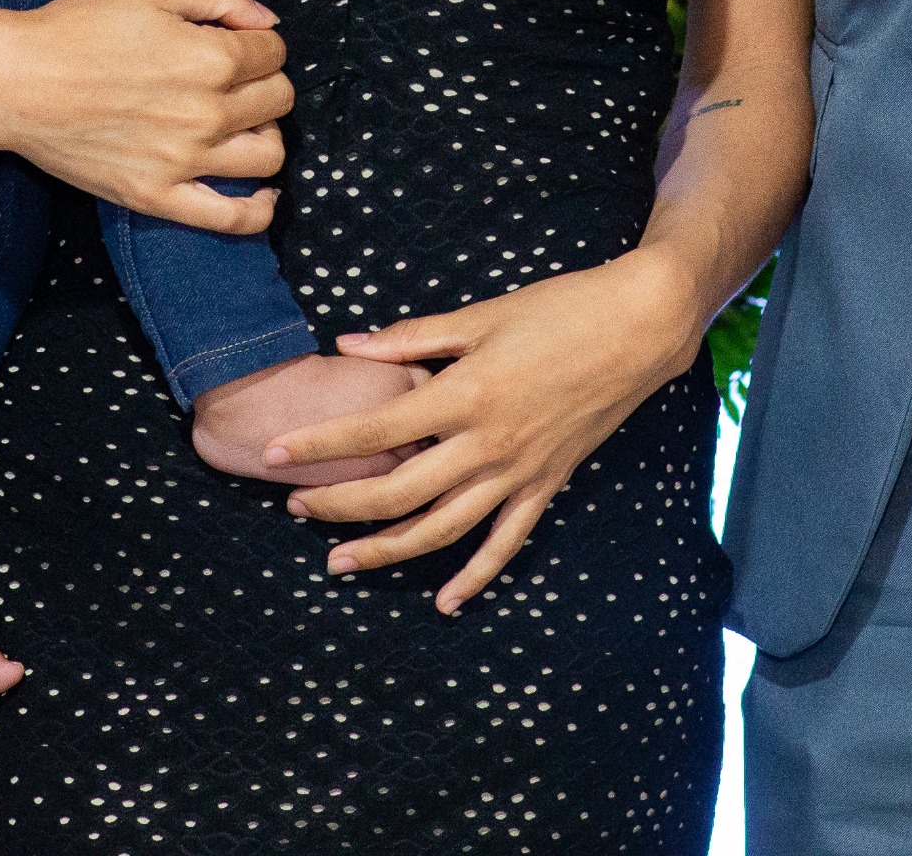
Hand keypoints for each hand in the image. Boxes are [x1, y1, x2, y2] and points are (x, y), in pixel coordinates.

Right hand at [0, 0, 292, 233]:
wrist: (14, 82)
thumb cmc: (78, 28)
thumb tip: (267, 21)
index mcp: (211, 58)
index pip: (273, 52)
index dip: (259, 42)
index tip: (235, 41)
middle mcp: (207, 113)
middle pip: (278, 101)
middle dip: (266, 82)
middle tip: (235, 77)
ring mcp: (184, 162)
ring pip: (268, 155)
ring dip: (266, 133)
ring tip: (241, 123)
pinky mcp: (157, 197)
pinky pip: (232, 219)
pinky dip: (259, 210)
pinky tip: (260, 193)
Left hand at [268, 251, 704, 613]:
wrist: (639, 327)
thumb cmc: (560, 308)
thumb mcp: (482, 314)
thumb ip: (413, 337)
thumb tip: (349, 345)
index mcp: (464, 394)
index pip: (374, 431)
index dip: (318, 444)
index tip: (271, 454)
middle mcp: (487, 444)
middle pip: (397, 492)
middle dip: (339, 504)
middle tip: (295, 507)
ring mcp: (519, 472)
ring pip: (442, 529)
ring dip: (387, 551)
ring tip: (341, 562)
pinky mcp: (547, 485)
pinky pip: (506, 543)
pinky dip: (475, 577)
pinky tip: (443, 602)